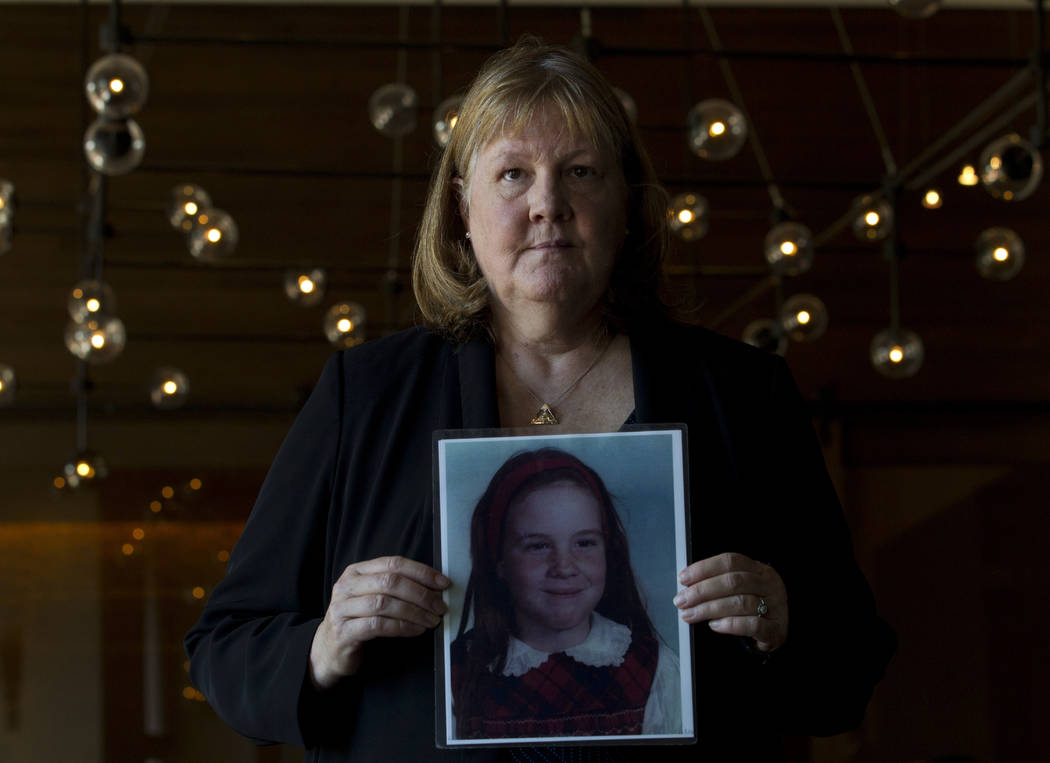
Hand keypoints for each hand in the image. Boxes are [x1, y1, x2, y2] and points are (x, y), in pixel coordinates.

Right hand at [309, 556, 449, 687]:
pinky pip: (378, 625)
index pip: (393, 563)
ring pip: (385, 603)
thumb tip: (435, 586)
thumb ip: (396, 587)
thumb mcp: (373, 597)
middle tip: (440, 606)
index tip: (443, 583)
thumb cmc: (358, 621)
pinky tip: (416, 630)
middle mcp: (347, 586)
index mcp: (357, 571)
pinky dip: (402, 627)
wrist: (328, 650)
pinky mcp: (344, 632)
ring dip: (415, 612)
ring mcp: (342, 608)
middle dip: (421, 593)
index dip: (421, 572)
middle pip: (390, 582)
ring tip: (431, 620)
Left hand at [674, 552, 787, 652]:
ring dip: (709, 608)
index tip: (683, 578)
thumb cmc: (753, 608)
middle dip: (702, 590)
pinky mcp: (775, 630)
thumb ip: (720, 583)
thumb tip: (687, 586)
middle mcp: (769, 585)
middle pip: (733, 581)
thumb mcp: (742, 589)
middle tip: (681, 600)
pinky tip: (714, 625)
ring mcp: (776, 607)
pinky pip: (752, 624)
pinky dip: (729, 624)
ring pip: (740, 602)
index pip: (730, 561)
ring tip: (690, 614)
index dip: (704, 568)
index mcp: (759, 570)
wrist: (778, 632)